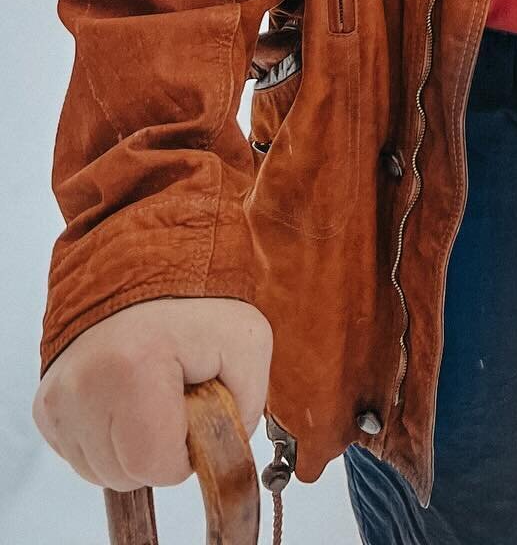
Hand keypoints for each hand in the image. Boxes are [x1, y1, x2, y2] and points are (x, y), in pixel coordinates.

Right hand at [33, 296, 271, 490]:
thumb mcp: (246, 343)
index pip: (155, 465)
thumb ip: (245, 408)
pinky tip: (126, 402)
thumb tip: (221, 453)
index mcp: (134, 369)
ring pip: (100, 471)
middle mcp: (83, 385)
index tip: (194, 412)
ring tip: (149, 397)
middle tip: (174, 399)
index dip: (185, 451)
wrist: (145, 267)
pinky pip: (80, 454)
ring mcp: (58, 397)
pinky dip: (107, 439)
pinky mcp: (45, 405)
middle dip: (159, 448)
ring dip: (131, 447)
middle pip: (126, 473)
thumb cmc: (196, 300)